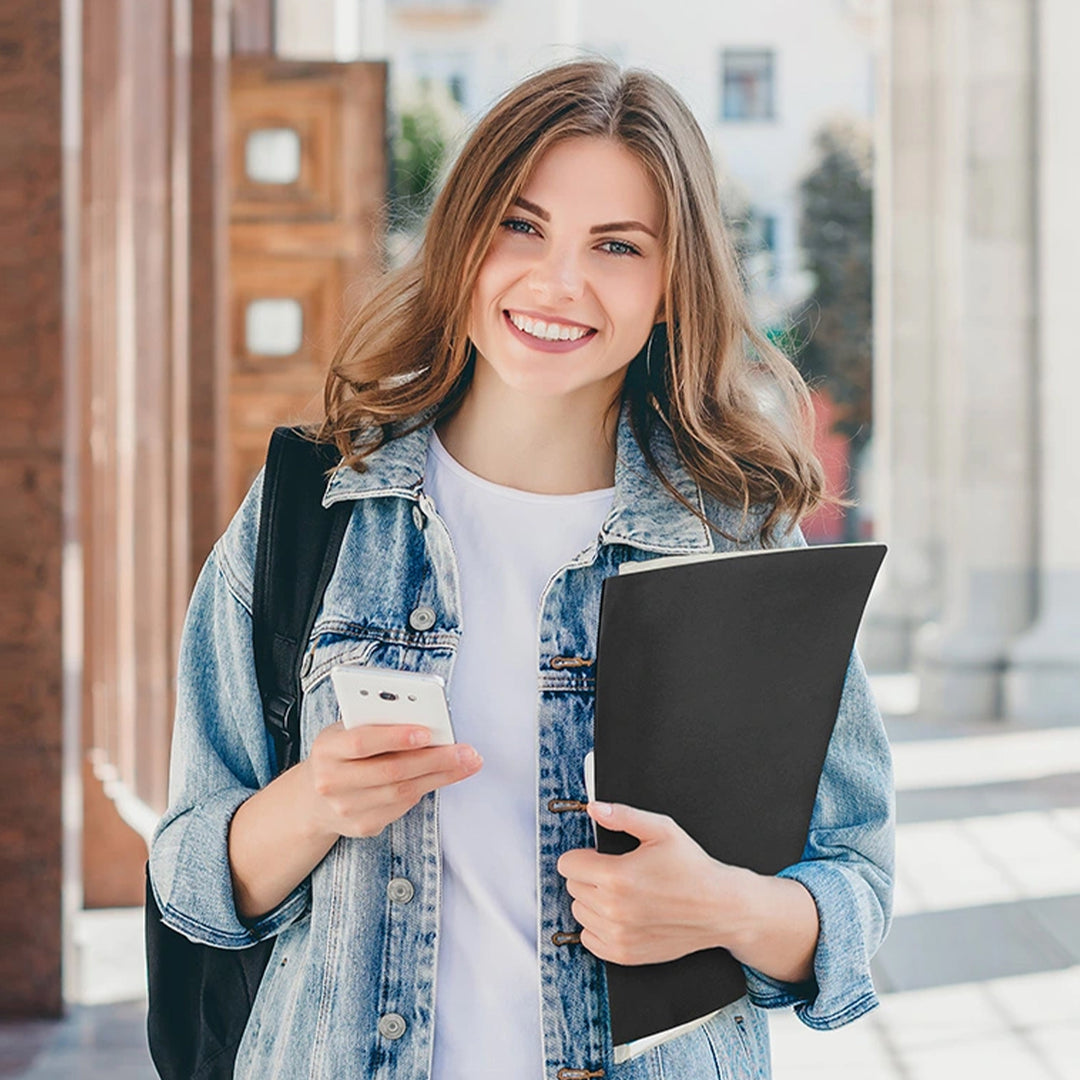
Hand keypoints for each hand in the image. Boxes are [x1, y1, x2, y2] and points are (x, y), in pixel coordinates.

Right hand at [303, 723, 482, 839]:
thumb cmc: (341, 753)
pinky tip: (443, 777)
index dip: (395, 737)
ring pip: (402, 792)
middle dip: (434, 759)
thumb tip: (425, 719)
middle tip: (466, 751)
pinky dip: (425, 790)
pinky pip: (401, 808)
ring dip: (441, 777)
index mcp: (327, 749)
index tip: (427, 731)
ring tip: (467, 763)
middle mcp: (331, 782)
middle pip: (391, 771)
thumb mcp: (346, 730)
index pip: (361, 742)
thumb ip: (376, 723)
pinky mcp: (362, 826)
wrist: (312, 799)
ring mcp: (345, 808)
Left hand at [555, 801, 753, 965]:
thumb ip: (623, 815)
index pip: (567, 865)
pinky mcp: (624, 954)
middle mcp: (613, 909)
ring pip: (579, 912)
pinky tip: (620, 915)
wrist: (719, 909)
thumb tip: (595, 808)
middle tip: (616, 872)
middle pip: (572, 887)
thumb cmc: (693, 868)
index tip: (599, 856)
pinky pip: (589, 939)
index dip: (583, 855)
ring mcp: (618, 935)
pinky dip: (598, 927)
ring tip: (621, 893)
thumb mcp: (662, 830)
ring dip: (592, 901)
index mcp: (617, 876)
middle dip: (588, 875)